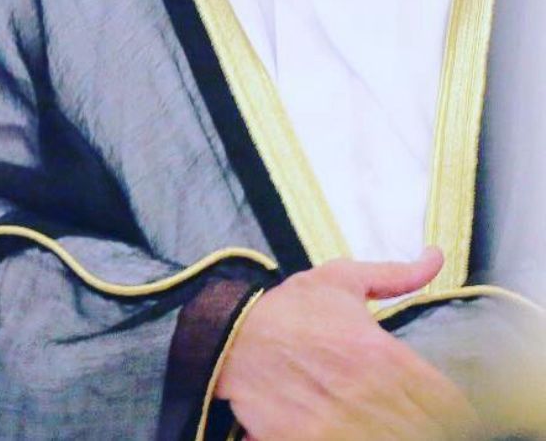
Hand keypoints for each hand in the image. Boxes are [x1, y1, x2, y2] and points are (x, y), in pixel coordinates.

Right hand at [217, 247, 477, 440]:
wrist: (230, 335)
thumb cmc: (287, 310)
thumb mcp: (339, 281)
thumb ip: (394, 275)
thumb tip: (435, 256)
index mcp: (384, 356)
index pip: (447, 403)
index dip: (450, 410)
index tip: (439, 407)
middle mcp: (370, 394)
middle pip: (426, 429)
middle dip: (424, 422)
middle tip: (406, 412)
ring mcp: (342, 425)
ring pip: (393, 440)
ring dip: (395, 432)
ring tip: (381, 420)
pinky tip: (356, 433)